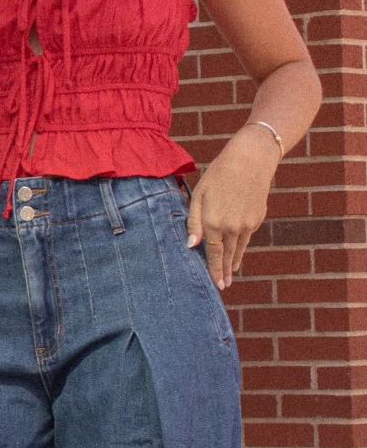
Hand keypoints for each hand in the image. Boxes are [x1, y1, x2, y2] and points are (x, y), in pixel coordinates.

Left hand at [185, 125, 278, 289]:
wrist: (251, 160)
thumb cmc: (219, 175)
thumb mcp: (199, 195)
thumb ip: (194, 222)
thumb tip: (191, 245)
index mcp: (214, 222)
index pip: (213, 254)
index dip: (214, 270)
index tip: (215, 284)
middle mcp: (232, 227)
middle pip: (227, 256)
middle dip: (224, 272)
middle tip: (223, 286)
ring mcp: (247, 224)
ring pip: (238, 249)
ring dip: (234, 263)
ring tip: (231, 275)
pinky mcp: (257, 219)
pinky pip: (247, 238)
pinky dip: (241, 247)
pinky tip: (237, 253)